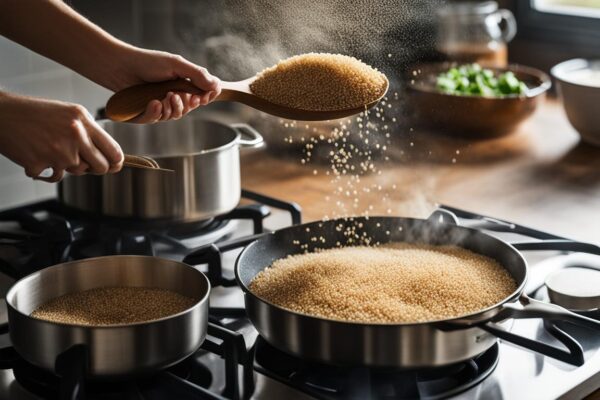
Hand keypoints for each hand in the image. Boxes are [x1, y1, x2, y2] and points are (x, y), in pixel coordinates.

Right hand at [0, 92, 123, 181]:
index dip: (117, 162)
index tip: (115, 165)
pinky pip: (54, 177)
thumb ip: (90, 133)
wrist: (1, 114)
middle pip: (101, 167)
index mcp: (82, 121)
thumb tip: (110, 157)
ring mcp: (57, 151)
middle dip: (95, 168)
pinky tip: (37, 155)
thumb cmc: (36, 114)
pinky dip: (46, 170)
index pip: (113, 150)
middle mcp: (73, 135)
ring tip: (52, 149)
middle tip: (84, 162)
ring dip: (67, 166)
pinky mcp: (40, 164)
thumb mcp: (70, 114)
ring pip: (77, 172)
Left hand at [107, 47, 220, 122]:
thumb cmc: (147, 62)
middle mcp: (174, 96)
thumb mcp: (176, 64)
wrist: (120, 66)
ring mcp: (160, 106)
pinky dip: (156, 112)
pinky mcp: (147, 114)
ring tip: (165, 96)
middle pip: (190, 108)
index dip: (205, 98)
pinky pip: (157, 119)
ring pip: (175, 116)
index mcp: (184, 84)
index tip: (203, 97)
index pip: (203, 96)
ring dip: (172, 107)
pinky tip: (153, 103)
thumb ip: (197, 75)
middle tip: (180, 96)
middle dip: (187, 104)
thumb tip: (217, 86)